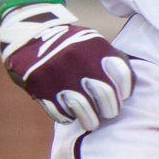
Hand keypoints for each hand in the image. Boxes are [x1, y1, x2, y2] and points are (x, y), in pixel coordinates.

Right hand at [0, 0, 133, 128]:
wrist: (30, 37)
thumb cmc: (71, 45)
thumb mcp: (94, 43)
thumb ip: (112, 60)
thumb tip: (129, 89)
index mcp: (95, 46)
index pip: (123, 75)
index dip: (125, 90)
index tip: (122, 96)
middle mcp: (78, 59)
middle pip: (106, 95)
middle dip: (110, 109)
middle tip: (108, 112)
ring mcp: (59, 75)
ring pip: (85, 110)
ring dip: (91, 120)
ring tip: (92, 121)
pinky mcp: (42, 88)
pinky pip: (62, 114)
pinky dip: (69, 117)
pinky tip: (71, 112)